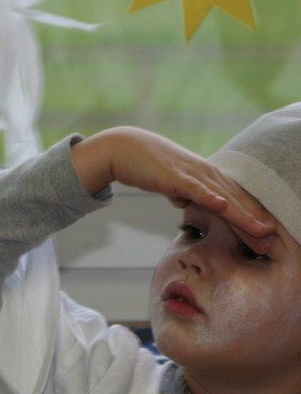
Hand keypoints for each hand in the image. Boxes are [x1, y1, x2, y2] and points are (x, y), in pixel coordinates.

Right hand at [71, 126, 274, 252]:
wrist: (123, 148)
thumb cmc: (145, 165)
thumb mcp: (169, 182)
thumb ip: (180, 191)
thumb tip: (183, 202)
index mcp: (206, 176)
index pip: (234, 200)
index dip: (250, 218)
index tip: (264, 238)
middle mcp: (206, 173)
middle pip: (235, 202)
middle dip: (254, 224)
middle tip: (270, 245)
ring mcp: (192, 174)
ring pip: (223, 199)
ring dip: (243, 216)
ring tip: (260, 232)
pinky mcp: (175, 176)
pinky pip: (196, 189)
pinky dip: (210, 197)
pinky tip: (222, 206)